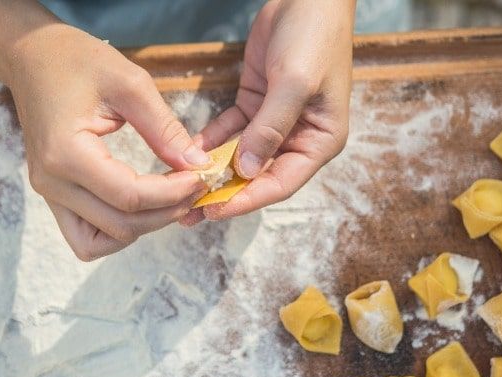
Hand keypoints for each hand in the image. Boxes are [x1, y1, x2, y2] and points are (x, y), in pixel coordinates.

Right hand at [8, 24, 208, 259]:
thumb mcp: (130, 84)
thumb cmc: (77, 60)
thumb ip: (164, 129)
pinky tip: (142, 206)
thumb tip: (197, 164)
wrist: (32, 57)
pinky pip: (86, 236)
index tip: (201, 176)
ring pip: (101, 241)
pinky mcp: (54, 195)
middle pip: (120, 225)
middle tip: (195, 187)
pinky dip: (117, 231)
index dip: (173, 194)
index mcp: (65, 152)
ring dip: (142, 228)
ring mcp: (49, 193)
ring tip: (170, 199)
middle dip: (165, 212)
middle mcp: (52, 182)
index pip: (129, 196)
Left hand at [181, 0, 354, 225]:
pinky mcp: (256, 104)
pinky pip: (230, 130)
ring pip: (241, 156)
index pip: (281, 183)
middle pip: (258, 176)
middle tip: (189, 211)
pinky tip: (187, 152)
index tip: (214, 210)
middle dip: (225, 192)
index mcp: (319, 141)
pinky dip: (211, 141)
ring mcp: (276, 122)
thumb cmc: (313, 39)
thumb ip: (270, 128)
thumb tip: (244, 170)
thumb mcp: (295, 84)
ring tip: (182, 191)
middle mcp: (299, 137)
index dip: (247, 200)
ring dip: (214, 172)